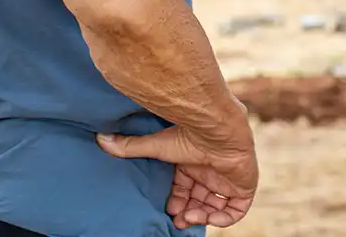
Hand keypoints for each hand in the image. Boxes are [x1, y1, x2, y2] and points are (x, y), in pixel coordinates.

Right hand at [98, 109, 257, 228]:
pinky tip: (206, 216)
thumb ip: (130, 146)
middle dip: (186, 212)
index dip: (176, 201)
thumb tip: (101, 139)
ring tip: (188, 218)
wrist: (217, 126)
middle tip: (176, 218)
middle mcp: (210, 170)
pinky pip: (237, 210)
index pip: (184, 189)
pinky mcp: (244, 185)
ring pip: (215, 206)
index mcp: (193, 163)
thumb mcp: (156, 146)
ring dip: (201, 216)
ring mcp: (228, 178)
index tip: (167, 209)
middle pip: (198, 199)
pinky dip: (223, 218)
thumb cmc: (188, 133)